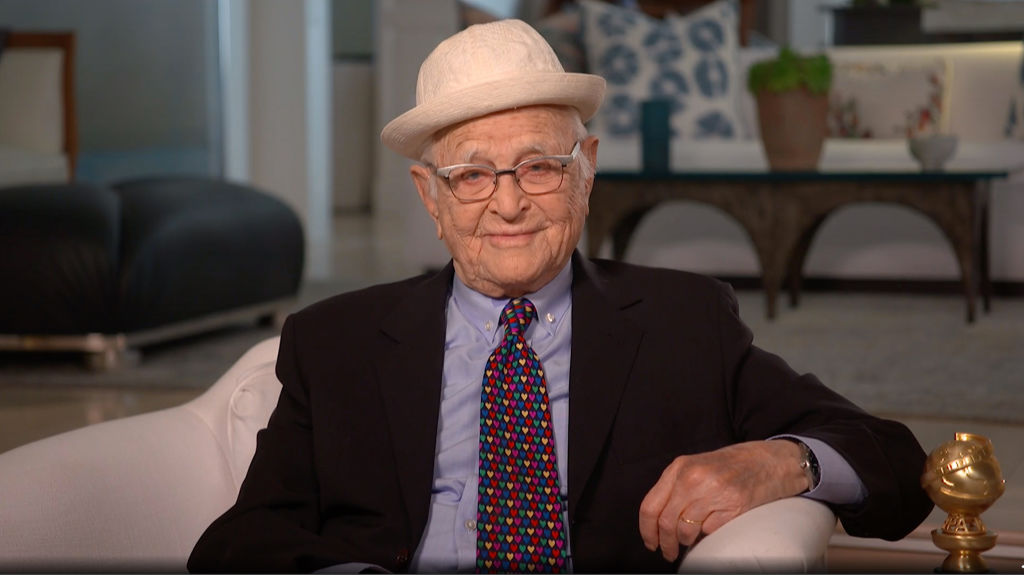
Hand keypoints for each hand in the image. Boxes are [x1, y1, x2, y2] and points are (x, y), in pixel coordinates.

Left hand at [638, 440, 808, 562]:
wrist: (767, 461)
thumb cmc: (729, 466)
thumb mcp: (694, 467)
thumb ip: (674, 487)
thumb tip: (657, 522)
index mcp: (679, 467)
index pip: (650, 505)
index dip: (647, 530)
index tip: (651, 542)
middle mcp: (693, 479)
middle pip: (666, 522)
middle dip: (665, 543)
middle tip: (668, 552)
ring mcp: (713, 492)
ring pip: (686, 531)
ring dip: (686, 542)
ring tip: (690, 541)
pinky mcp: (733, 506)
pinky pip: (709, 531)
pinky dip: (707, 535)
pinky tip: (710, 530)